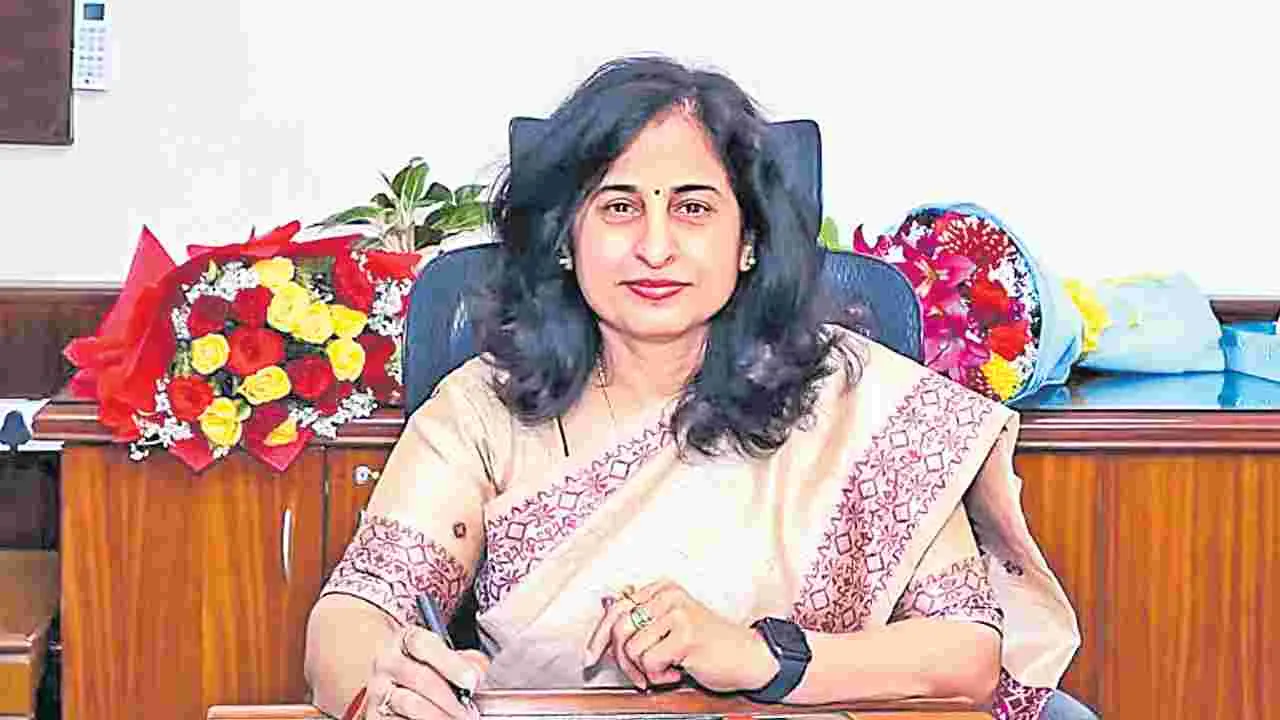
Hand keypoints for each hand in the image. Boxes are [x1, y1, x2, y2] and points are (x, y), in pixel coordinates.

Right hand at [364, 625, 487, 719]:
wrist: (388, 683)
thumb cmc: (422, 667)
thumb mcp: (442, 655)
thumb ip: (464, 659)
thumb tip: (479, 670)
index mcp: (405, 640)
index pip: (423, 644)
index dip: (450, 663)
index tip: (472, 681)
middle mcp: (387, 663)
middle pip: (419, 677)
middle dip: (450, 698)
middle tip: (470, 711)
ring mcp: (379, 690)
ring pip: (409, 703)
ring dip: (439, 715)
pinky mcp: (376, 715)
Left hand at [582, 579, 778, 692]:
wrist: (747, 657)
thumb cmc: (710, 646)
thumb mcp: (672, 627)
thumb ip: (643, 623)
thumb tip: (605, 628)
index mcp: (662, 589)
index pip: (617, 608)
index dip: (599, 636)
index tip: (591, 656)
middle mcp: (668, 595)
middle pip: (619, 626)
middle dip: (621, 659)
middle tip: (638, 675)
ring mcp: (677, 612)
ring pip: (631, 647)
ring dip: (643, 670)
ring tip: (664, 671)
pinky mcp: (685, 633)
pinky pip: (649, 660)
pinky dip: (659, 675)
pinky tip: (677, 671)